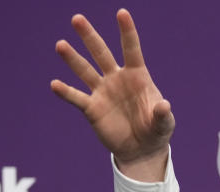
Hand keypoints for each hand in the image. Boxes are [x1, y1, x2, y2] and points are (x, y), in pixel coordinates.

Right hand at [51, 9, 173, 180]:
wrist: (141, 150)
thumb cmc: (155, 131)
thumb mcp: (164, 124)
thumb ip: (163, 115)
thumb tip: (164, 106)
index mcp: (137, 76)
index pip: (131, 50)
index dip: (127, 32)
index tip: (122, 13)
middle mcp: (116, 79)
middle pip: (101, 53)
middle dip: (89, 37)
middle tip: (77, 18)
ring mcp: (102, 92)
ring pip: (85, 71)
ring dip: (73, 59)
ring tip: (61, 45)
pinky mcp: (92, 108)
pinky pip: (77, 98)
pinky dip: (66, 92)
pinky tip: (55, 84)